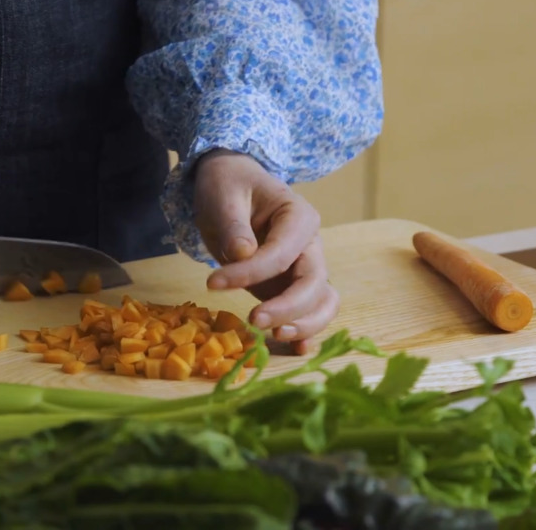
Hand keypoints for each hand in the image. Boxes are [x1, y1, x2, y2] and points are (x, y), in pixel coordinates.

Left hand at [192, 150, 338, 353]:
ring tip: (274, 337)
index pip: (283, 252)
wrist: (231, 187)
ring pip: (322, 303)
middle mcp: (310, 244)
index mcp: (299, 216)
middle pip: (314, 283)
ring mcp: (305, 268)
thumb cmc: (229, 186)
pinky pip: (311, 312)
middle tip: (253, 321)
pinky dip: (308, 332)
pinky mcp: (291, 287)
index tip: (213, 283)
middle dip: (287, 307)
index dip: (251, 272)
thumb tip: (243, 253)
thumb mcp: (224, 195)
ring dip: (304, 324)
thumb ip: (233, 224)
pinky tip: (295, 351)